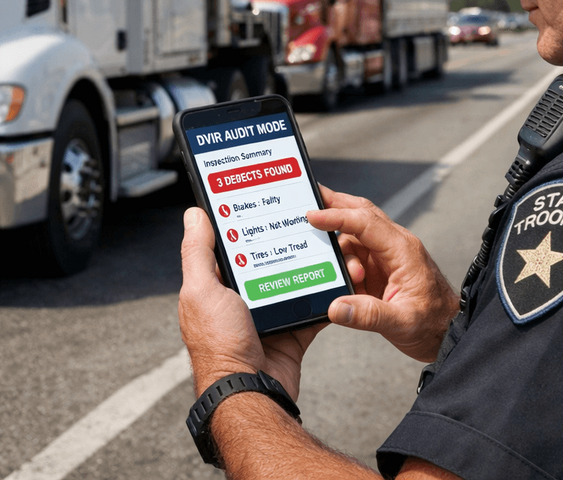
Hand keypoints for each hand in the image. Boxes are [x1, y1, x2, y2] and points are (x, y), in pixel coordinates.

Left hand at [178, 207, 321, 398]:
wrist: (252, 393)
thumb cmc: (219, 346)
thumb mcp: (202, 291)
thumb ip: (198, 253)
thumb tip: (194, 213)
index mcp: (215, 286)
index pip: (231, 246)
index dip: (245, 223)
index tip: (264, 200)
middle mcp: (241, 299)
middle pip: (268, 260)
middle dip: (286, 241)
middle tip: (307, 216)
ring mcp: (268, 314)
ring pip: (294, 279)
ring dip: (311, 265)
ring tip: (327, 242)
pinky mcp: (292, 329)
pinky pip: (313, 305)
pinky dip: (325, 294)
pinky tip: (337, 275)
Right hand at [307, 186, 458, 362]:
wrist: (447, 332)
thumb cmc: (433, 323)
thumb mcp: (402, 322)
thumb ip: (368, 315)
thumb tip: (335, 307)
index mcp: (402, 249)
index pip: (365, 222)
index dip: (337, 217)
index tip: (312, 216)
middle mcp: (394, 245)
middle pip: (361, 213)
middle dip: (335, 204)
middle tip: (308, 200)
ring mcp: (387, 255)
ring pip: (355, 236)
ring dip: (341, 251)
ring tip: (350, 280)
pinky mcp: (380, 268)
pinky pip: (355, 255)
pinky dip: (343, 263)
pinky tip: (343, 281)